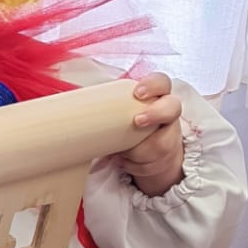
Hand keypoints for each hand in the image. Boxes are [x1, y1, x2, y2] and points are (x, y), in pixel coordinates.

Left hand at [121, 73, 185, 196]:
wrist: (143, 152)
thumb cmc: (125, 124)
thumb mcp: (119, 113)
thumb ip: (109, 108)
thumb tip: (74, 109)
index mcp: (155, 95)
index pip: (161, 82)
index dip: (152, 85)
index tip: (137, 93)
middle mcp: (167, 112)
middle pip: (172, 108)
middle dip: (155, 114)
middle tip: (137, 121)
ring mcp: (171, 134)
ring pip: (160, 145)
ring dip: (135, 152)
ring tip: (120, 151)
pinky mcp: (168, 156)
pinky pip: (152, 164)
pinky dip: (133, 166)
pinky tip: (125, 162)